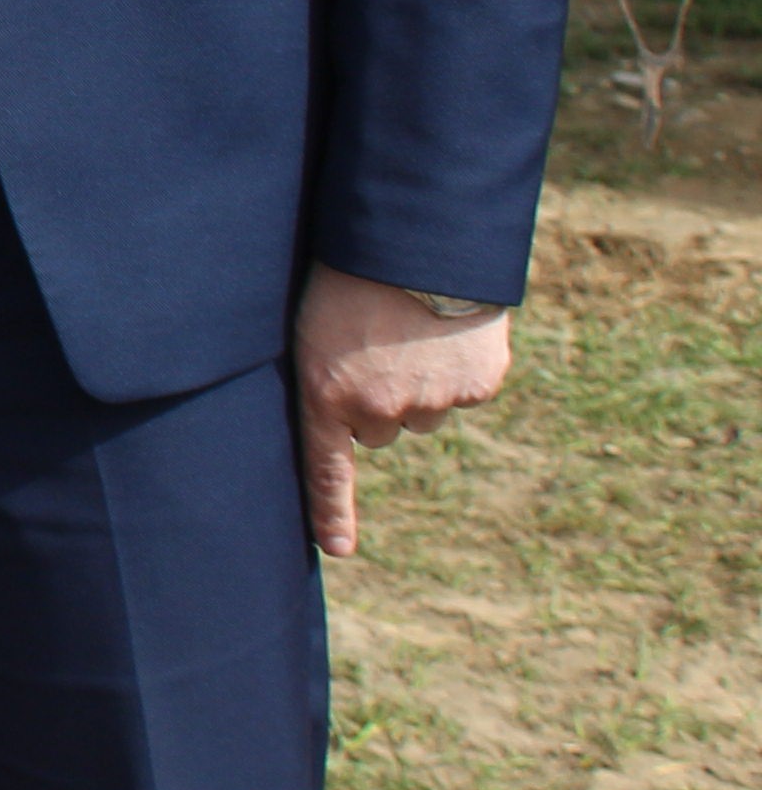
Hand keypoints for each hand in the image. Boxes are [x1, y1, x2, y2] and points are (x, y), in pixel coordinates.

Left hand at [292, 267, 509, 558]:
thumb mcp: (313, 321)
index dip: (329, 513)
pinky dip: (459, 367)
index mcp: (325, 393)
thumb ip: (325, 374)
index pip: (325, 469)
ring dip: (419, 381)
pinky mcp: (477, 385)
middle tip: (375, 345)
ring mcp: (432, 401)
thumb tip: (343, 417)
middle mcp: (379, 409)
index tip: (336, 551)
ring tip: (410, 329)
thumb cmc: (348, 269)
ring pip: (424, 410)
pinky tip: (447, 330)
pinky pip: (464, 390)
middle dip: (379, 398)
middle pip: (379, 429)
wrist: (416, 239)